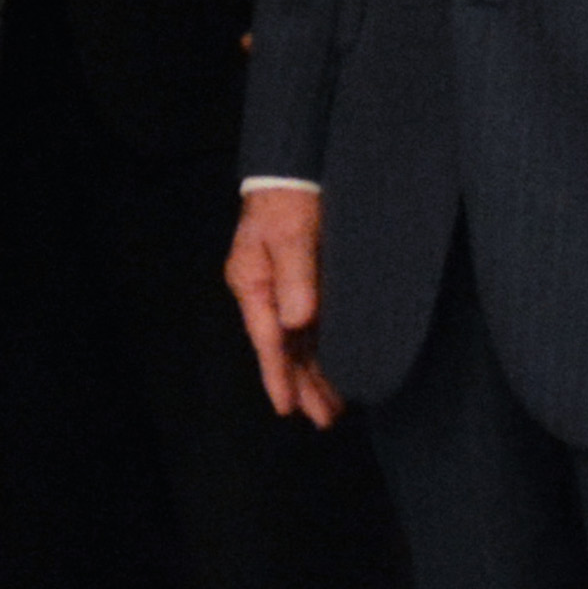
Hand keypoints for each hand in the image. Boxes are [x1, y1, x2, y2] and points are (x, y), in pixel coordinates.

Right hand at [225, 187, 341, 427]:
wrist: (296, 168)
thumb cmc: (289, 201)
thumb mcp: (291, 236)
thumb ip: (297, 277)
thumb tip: (298, 322)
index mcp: (252, 284)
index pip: (267, 340)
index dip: (278, 375)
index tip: (287, 409)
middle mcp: (266, 293)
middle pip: (283, 349)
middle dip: (302, 385)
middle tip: (324, 420)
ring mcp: (284, 290)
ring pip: (298, 343)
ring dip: (314, 374)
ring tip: (333, 408)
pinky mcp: (304, 284)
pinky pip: (311, 328)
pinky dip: (322, 352)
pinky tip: (334, 370)